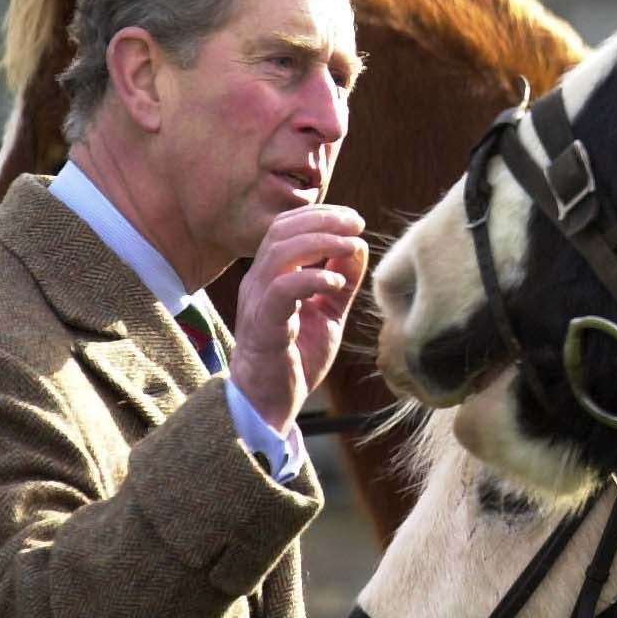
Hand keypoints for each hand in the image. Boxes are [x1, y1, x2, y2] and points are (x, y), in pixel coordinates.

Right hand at [228, 204, 367, 431]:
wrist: (271, 402)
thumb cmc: (296, 357)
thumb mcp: (328, 312)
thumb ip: (342, 281)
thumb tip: (359, 244)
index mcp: (270, 275)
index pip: (287, 227)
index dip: (320, 215)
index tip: (354, 220)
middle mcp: (258, 282)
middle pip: (282, 231)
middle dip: (323, 220)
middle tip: (357, 224)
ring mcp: (257, 302)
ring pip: (280, 252)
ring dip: (321, 242)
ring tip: (352, 245)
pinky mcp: (264, 325)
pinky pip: (281, 289)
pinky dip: (312, 277)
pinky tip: (336, 281)